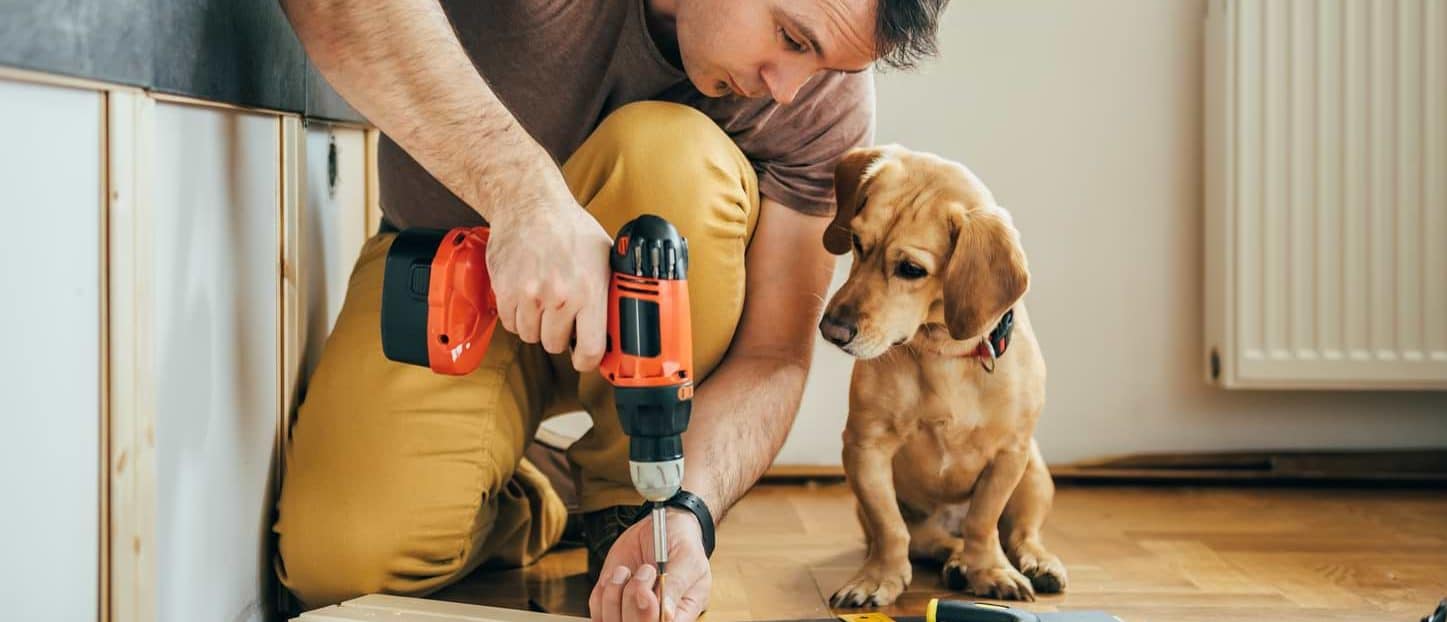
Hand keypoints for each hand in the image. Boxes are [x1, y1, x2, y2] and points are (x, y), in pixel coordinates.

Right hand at [487, 193, 611, 370]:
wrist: (530, 204)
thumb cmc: (570, 228)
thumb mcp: (605, 256)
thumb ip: (611, 290)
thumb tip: (622, 320)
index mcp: (589, 291)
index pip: (590, 349)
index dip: (587, 361)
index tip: (585, 359)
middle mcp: (559, 296)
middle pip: (555, 345)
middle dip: (560, 336)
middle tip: (562, 317)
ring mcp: (530, 295)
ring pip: (531, 336)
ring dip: (537, 326)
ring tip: (543, 303)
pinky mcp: (505, 290)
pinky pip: (510, 324)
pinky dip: (517, 317)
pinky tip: (526, 298)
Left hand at [588, 508, 710, 621]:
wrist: (659, 528)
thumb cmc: (680, 543)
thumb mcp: (687, 558)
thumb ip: (676, 584)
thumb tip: (667, 615)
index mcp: (681, 614)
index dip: (649, 617)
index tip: (646, 592)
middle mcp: (655, 618)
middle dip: (633, 601)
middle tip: (646, 570)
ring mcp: (630, 613)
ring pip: (611, 621)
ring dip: (616, 592)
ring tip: (630, 571)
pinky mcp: (610, 603)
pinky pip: (597, 607)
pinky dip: (604, 588)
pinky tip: (620, 573)